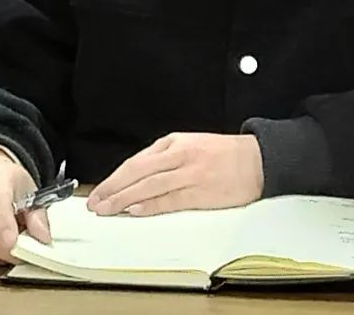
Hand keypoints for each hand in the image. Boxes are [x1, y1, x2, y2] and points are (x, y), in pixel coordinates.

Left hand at [87, 133, 263, 216]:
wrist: (258, 160)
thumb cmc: (225, 154)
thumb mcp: (192, 143)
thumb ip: (165, 157)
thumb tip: (137, 176)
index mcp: (175, 142)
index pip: (136, 161)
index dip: (115, 177)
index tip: (101, 190)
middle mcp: (179, 156)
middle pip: (137, 173)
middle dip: (113, 189)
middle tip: (96, 204)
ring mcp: (190, 174)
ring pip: (149, 187)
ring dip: (124, 200)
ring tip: (108, 210)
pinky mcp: (200, 193)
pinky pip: (170, 200)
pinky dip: (150, 206)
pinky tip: (135, 211)